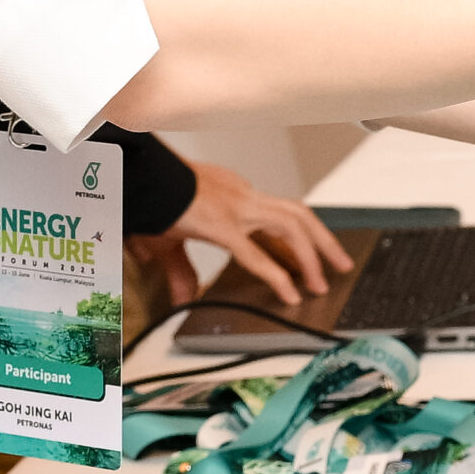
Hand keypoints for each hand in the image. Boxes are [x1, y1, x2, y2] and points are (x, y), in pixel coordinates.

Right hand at [127, 159, 352, 312]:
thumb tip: (187, 296)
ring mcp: (235, 207)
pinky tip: (290, 292)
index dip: (296, 235)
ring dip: (312, 254)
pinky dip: (278, 274)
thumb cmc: (150, 198)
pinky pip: (256, 253)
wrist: (134, 177)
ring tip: (322, 281)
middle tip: (340, 263)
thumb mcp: (168, 238)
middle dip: (323, 239)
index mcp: (232, 192)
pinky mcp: (221, 224)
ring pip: (292, 224)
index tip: (308, 252)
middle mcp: (241, 195)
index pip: (275, 213)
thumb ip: (183, 269)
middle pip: (297, 214)